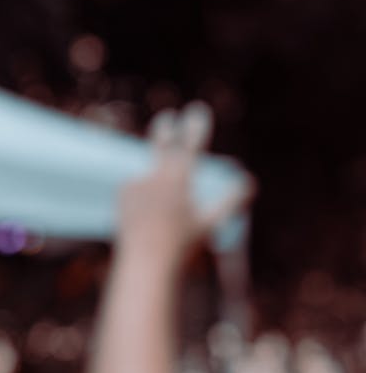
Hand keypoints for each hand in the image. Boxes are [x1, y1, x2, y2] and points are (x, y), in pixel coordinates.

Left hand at [117, 104, 253, 261]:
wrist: (145, 262)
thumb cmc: (182, 245)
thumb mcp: (210, 223)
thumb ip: (230, 201)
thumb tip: (249, 182)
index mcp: (179, 181)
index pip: (190, 146)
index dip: (195, 127)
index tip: (197, 110)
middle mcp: (156, 178)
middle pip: (161, 145)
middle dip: (165, 129)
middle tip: (167, 117)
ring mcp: (137, 184)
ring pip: (152, 177)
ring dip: (158, 188)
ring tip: (163, 215)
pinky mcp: (123, 194)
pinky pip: (138, 190)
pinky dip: (145, 200)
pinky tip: (146, 220)